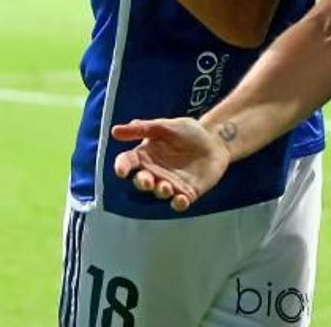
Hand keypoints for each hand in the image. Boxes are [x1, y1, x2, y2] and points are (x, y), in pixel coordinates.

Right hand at [111, 117, 232, 211]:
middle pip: (142, 181)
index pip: (128, 162)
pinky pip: (179, 202)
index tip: (122, 170)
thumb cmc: (188, 132)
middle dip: (142, 182)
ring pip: (160, 192)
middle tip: (147, 180)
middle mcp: (154, 172)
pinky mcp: (187, 193)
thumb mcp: (166, 126)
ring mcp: (170, 184)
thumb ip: (143, 128)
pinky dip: (178, 203)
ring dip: (161, 191)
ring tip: (166, 187)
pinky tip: (180, 199)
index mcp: (145, 155)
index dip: (122, 166)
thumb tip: (115, 131)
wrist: (216, 140)